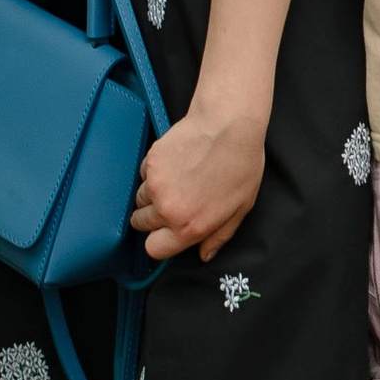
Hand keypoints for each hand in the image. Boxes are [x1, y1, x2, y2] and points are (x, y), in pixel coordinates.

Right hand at [130, 103, 268, 263]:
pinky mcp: (150, 162)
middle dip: (152, 217)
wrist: (229, 124)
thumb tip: (204, 254)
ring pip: (139, 198)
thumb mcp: (240, 207)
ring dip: (151, 194)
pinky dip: (152, 172)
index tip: (165, 231)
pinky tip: (175, 162)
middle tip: (172, 201)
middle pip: (141, 224)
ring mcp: (155, 184)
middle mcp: (167, 209)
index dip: (159, 241)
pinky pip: (143, 174)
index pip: (154, 249)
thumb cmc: (240, 163)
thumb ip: (218, 236)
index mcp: (189, 226)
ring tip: (176, 179)